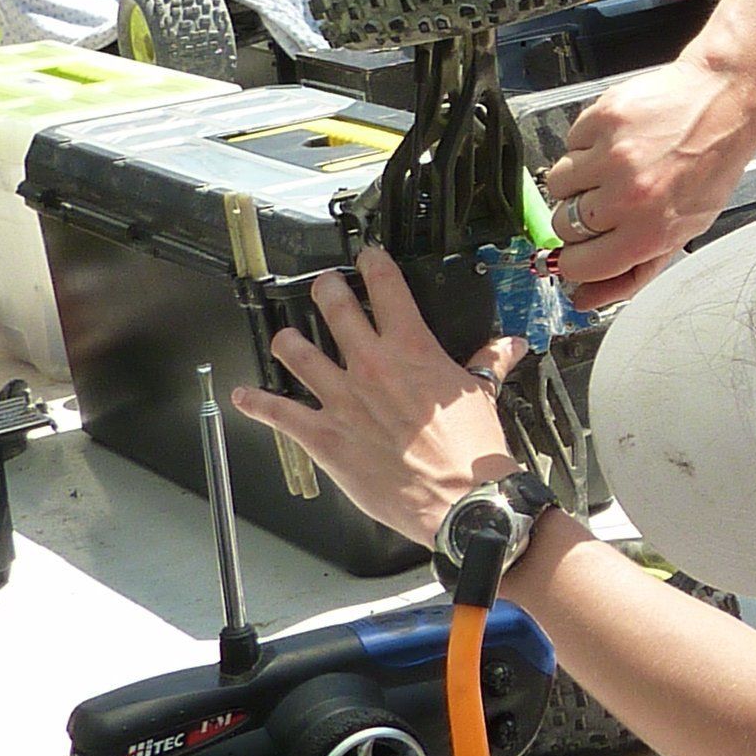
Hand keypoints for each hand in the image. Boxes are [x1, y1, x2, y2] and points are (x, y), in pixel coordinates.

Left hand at [230, 247, 529, 547]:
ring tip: (287, 337)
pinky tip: (246, 396)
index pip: (386, 286)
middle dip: (324, 289)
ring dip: (288, 340)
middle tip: (323, 286)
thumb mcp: (483, 395)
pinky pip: (278, 413)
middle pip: (333, 306)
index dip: (373, 262)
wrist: (459, 497)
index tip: (368, 257)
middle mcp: (371, 365)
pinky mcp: (324, 435)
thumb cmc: (470, 451)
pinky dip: (257, 403)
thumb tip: (509, 346)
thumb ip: (489, 363)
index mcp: (411, 349)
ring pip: (296, 351)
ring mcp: (342, 398)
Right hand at [538, 52, 755, 308]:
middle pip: (561, 226)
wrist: (724, 100)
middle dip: (579, 217)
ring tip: (615, 166)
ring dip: (579, 179)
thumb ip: (634, 270)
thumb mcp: (685, 230)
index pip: (578, 265)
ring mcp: (612, 156)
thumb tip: (585, 298)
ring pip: (558, 185)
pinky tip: (620, 140)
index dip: (575, 260)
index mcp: (649, 232)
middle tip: (611, 198)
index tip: (579, 250)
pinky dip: (585, 144)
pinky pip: (567, 144)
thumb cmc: (710, 166)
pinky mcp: (601, 120)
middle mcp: (628, 196)